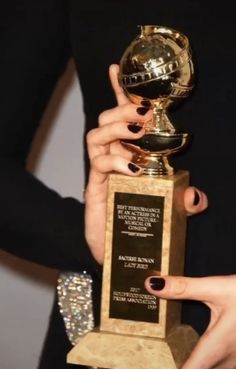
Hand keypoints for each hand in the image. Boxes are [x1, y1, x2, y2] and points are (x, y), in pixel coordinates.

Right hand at [84, 64, 207, 263]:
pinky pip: (99, 165)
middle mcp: (113, 158)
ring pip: (97, 136)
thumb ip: (184, 201)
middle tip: (143, 113)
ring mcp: (102, 172)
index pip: (122, 118)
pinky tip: (132, 168)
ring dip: (118, 130)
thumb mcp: (169, 208)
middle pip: (107, 120)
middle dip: (123, 110)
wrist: (117, 252)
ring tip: (138, 134)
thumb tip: (197, 195)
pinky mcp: (95, 188)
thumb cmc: (139, 223)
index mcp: (128, 154)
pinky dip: (116, 161)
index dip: (120, 93)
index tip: (116, 68)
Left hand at [144, 275, 235, 368]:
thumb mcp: (218, 288)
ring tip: (163, 345)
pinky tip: (188, 339)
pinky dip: (195, 357)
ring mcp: (233, 362)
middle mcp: (225, 362)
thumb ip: (184, 287)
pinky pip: (212, 364)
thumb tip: (153, 284)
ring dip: (181, 364)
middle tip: (149, 353)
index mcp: (215, 350)